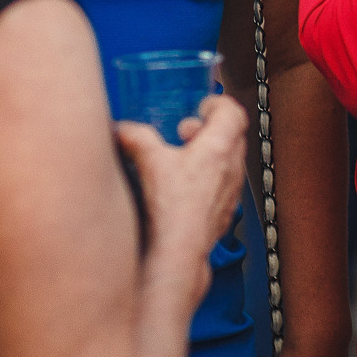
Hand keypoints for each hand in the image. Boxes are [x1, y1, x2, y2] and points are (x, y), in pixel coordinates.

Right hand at [116, 96, 247, 278]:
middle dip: (210, 129)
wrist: (178, 251)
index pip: (234, 113)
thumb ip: (135, 138)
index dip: (219, 104)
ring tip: (181, 160)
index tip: (203, 106)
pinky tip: (182, 189)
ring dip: (209, 155)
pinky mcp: (224, 213)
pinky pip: (222, 186)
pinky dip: (207, 179)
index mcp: (219, 148)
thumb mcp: (149, 162)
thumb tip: (122, 129)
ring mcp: (231, 192)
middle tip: (186, 131)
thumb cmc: (170, 207)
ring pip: (229, 162)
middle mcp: (232, 168)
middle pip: (233, 136)